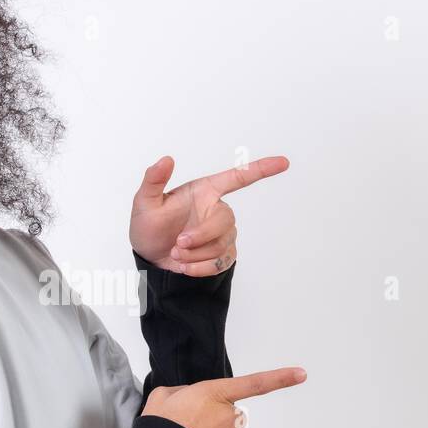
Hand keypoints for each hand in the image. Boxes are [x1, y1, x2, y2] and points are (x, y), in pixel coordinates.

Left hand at [128, 154, 288, 275]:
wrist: (149, 258)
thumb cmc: (148, 226)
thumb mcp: (144, 202)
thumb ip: (153, 180)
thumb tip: (165, 160)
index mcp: (204, 192)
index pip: (237, 178)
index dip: (260, 169)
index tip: (283, 162)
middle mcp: (216, 211)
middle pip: (226, 220)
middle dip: (202, 235)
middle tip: (178, 243)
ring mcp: (221, 234)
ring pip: (224, 244)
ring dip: (197, 254)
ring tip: (176, 254)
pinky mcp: (222, 254)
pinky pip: (222, 262)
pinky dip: (201, 268)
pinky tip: (185, 267)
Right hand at [142, 366, 305, 427]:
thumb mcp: (162, 397)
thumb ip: (181, 392)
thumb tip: (189, 399)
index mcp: (213, 393)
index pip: (253, 384)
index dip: (279, 378)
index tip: (302, 374)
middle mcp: (228, 416)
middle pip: (228, 413)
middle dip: (212, 418)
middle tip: (188, 427)